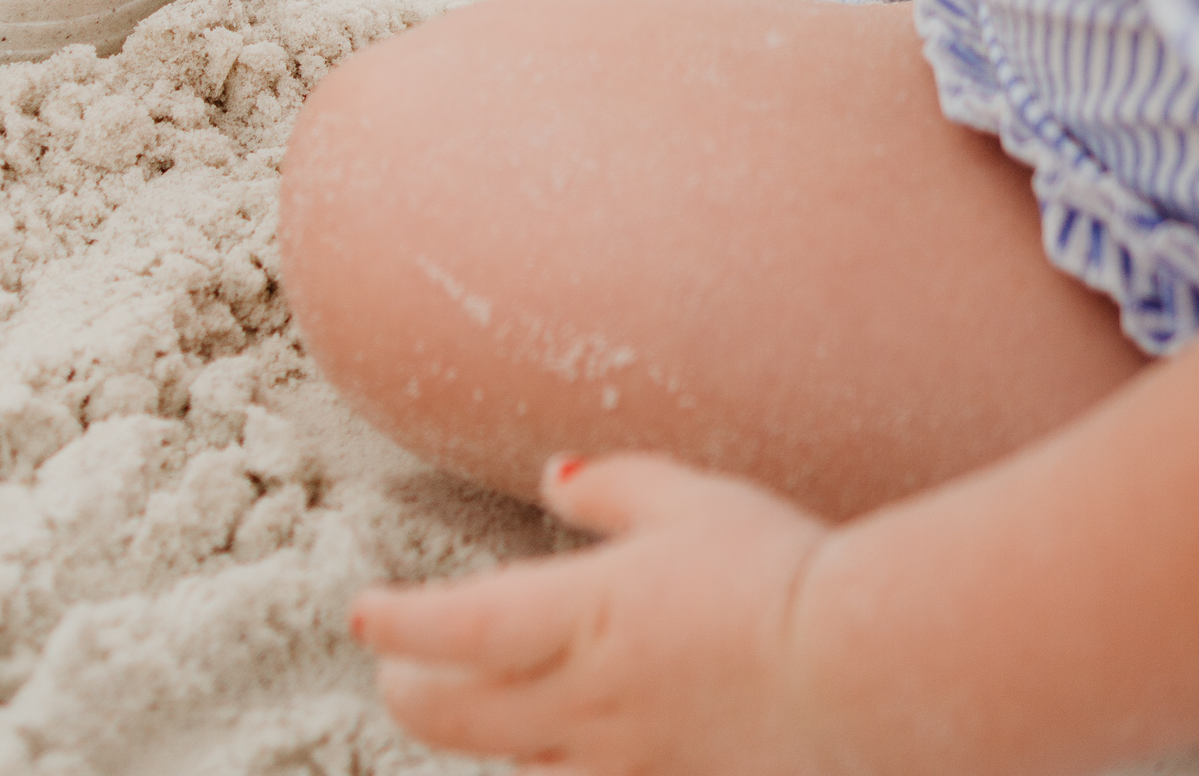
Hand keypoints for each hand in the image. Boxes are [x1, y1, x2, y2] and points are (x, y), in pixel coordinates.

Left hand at [352, 453, 836, 773]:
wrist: (862, 676)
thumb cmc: (777, 573)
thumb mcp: (688, 502)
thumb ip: (612, 492)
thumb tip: (556, 477)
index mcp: (582, 615)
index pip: (457, 625)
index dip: (399, 622)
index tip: (361, 615)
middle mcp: (589, 700)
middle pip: (466, 714)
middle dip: (415, 694)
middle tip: (392, 677)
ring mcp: (631, 763)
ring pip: (519, 764)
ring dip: (476, 738)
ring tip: (461, 715)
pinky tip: (548, 765)